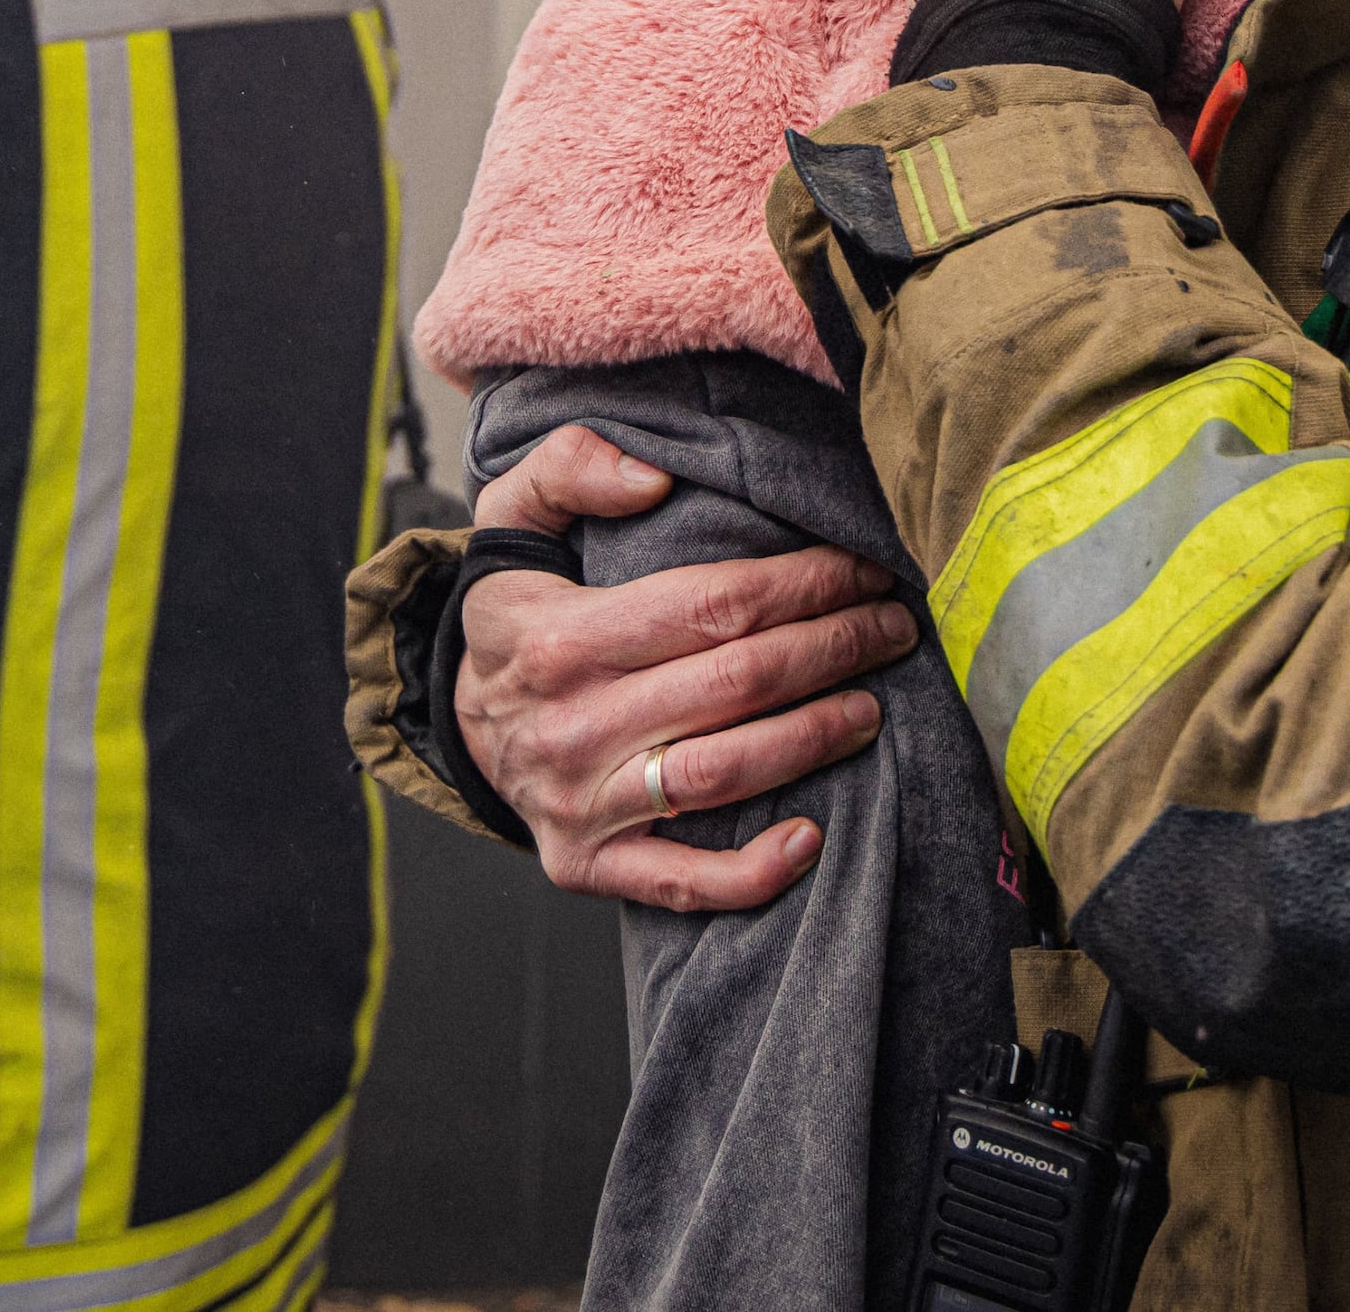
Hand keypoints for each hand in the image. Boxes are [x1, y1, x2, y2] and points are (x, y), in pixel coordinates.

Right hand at [454, 427, 918, 912]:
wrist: (457, 720)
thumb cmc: (517, 614)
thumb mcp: (510, 519)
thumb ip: (567, 468)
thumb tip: (651, 478)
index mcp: (560, 637)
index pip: (711, 605)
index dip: (802, 586)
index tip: (862, 568)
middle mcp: (571, 725)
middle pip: (735, 684)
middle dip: (833, 650)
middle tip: (892, 628)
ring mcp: (580, 803)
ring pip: (723, 774)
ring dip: (815, 739)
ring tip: (873, 706)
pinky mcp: (588, 864)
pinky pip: (681, 881)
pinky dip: (751, 872)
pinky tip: (812, 839)